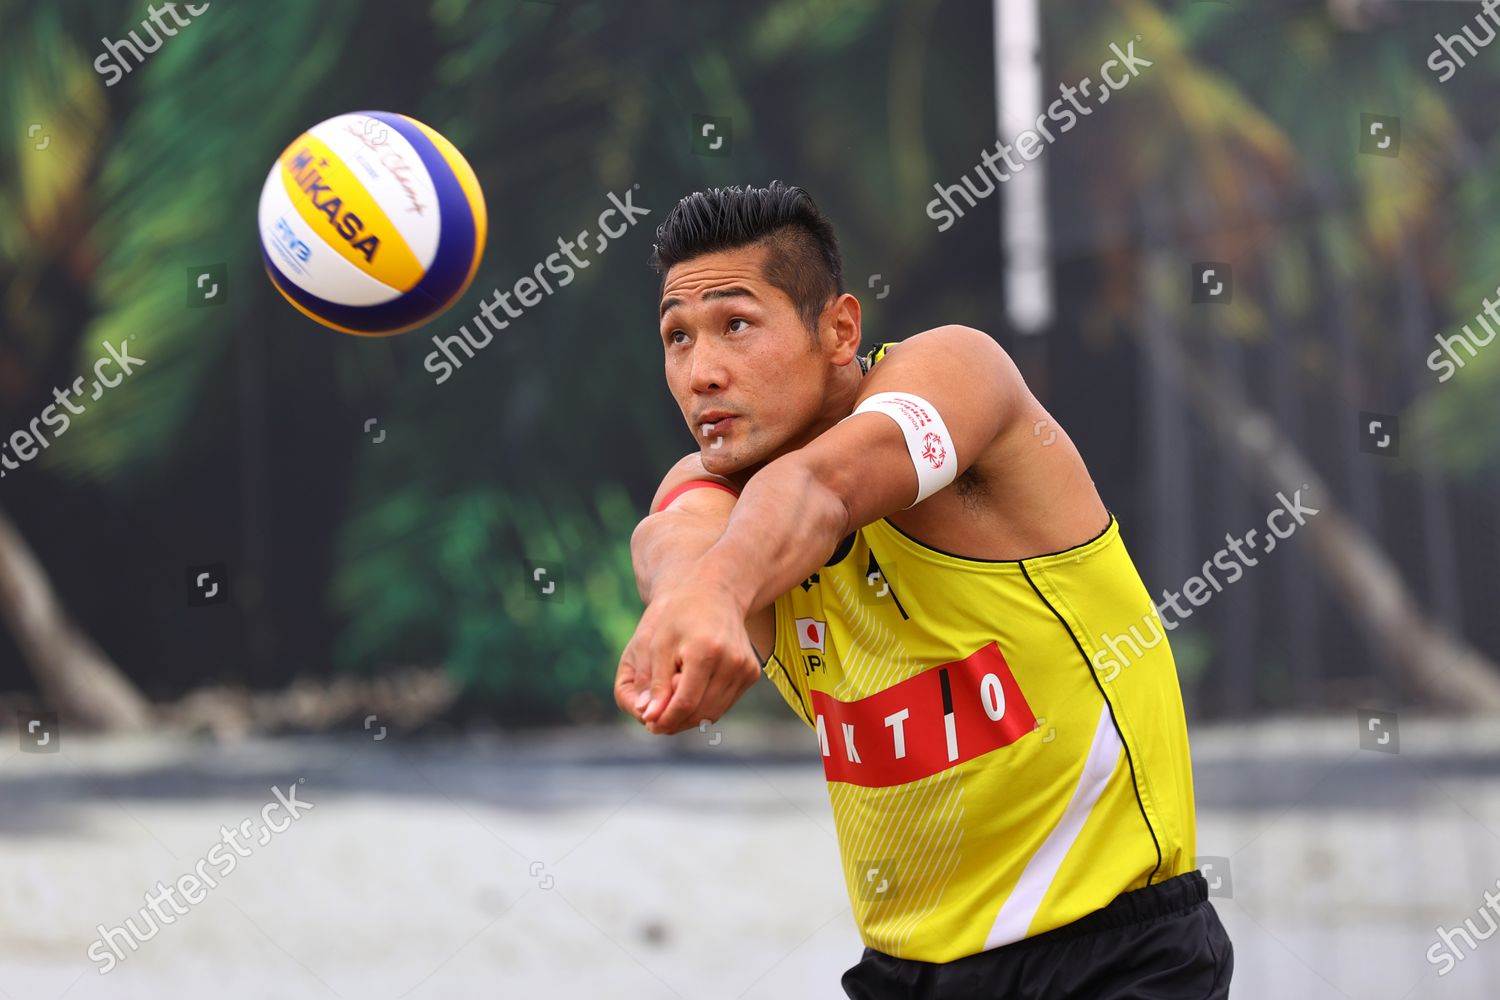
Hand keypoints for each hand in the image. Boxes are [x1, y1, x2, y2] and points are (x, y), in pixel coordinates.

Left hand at [619, 576, 761, 734]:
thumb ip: (653, 682)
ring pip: (715, 712)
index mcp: (706, 651)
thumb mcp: (657, 644)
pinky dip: (705, 707)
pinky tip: (689, 698)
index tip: (649, 724)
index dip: (666, 719)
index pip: (686, 702)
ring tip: (669, 710)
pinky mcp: (752, 673)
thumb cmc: (678, 616)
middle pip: (702, 711)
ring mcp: (746, 668)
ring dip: (690, 718)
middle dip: (676, 722)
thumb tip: (648, 716)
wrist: (713, 593)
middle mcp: (732, 661)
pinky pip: (725, 703)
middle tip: (655, 722)